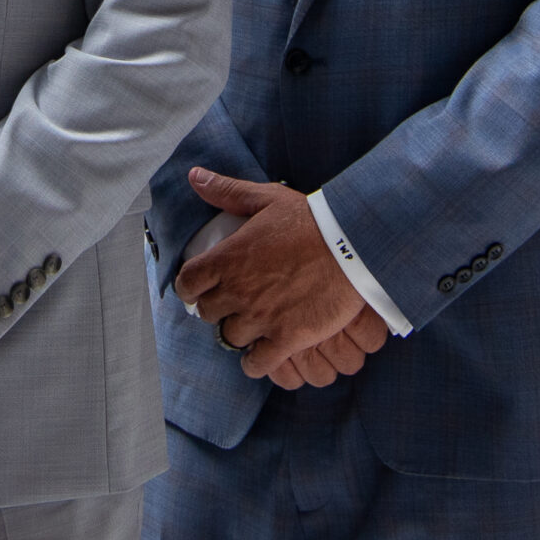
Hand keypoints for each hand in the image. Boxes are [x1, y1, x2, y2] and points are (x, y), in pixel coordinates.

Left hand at [173, 169, 379, 383]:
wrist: (352, 246)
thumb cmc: (310, 220)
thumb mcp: (265, 198)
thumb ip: (226, 191)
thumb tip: (195, 177)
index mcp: (227, 258)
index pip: (187, 283)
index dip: (190, 288)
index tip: (199, 288)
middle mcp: (237, 291)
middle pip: (208, 313)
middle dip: (216, 308)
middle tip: (232, 304)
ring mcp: (261, 317)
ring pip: (230, 338)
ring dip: (238, 333)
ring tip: (251, 325)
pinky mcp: (286, 338)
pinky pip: (256, 363)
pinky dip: (255, 362)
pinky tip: (262, 353)